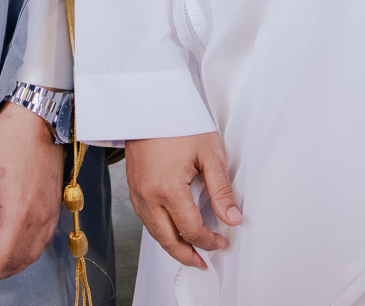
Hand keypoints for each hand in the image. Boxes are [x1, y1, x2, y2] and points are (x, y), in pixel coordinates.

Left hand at [0, 101, 64, 292]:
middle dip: (0, 274)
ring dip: (15, 265)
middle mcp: (40, 215)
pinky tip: (17, 249)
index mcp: (20, 210)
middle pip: (21, 259)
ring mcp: (51, 210)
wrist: (38, 117)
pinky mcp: (55, 203)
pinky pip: (44, 239)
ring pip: (35, 251)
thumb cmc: (6, 139)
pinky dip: (29, 252)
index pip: (4, 256)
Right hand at [124, 131, 241, 269]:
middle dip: (187, 255)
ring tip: (189, 252)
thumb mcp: (209, 153)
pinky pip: (145, 219)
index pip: (191, 230)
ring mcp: (137, 193)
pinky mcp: (132, 186)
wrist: (149, 103)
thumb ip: (221, 190)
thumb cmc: (180, 122)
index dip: (209, 241)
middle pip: (168, 240)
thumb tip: (232, 219)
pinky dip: (159, 230)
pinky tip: (171, 230)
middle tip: (203, 263)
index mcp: (169, 190)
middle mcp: (148, 196)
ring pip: (154, 232)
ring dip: (172, 245)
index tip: (223, 241)